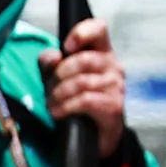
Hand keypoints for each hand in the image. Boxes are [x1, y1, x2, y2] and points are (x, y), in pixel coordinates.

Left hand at [38, 17, 126, 157]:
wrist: (92, 137)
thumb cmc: (76, 103)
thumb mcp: (57, 80)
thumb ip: (50, 64)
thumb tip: (52, 56)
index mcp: (101, 53)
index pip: (99, 29)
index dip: (82, 32)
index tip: (66, 47)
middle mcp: (113, 66)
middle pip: (83, 60)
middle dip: (58, 76)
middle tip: (49, 90)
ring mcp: (116, 86)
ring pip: (81, 82)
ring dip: (59, 95)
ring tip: (52, 105)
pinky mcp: (114, 106)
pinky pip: (86, 100)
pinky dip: (66, 107)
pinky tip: (59, 113)